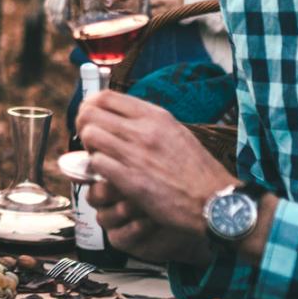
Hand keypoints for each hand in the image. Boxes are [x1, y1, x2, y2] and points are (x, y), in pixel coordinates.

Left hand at [77, 91, 235, 263]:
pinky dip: (96, 170)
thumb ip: (148, 122)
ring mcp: (137, 154)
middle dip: (82, 126)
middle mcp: (144, 130)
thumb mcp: (175, 132)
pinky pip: (97, 164)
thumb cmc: (196, 171)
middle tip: (89, 140)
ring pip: (90, 136)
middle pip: (90, 113)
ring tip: (99, 158)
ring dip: (89, 148)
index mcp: (155, 116)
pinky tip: (106, 176)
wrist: (214, 202)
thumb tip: (121, 118)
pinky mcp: (131, 180)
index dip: (90, 106)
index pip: (105, 97)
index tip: (91, 119)